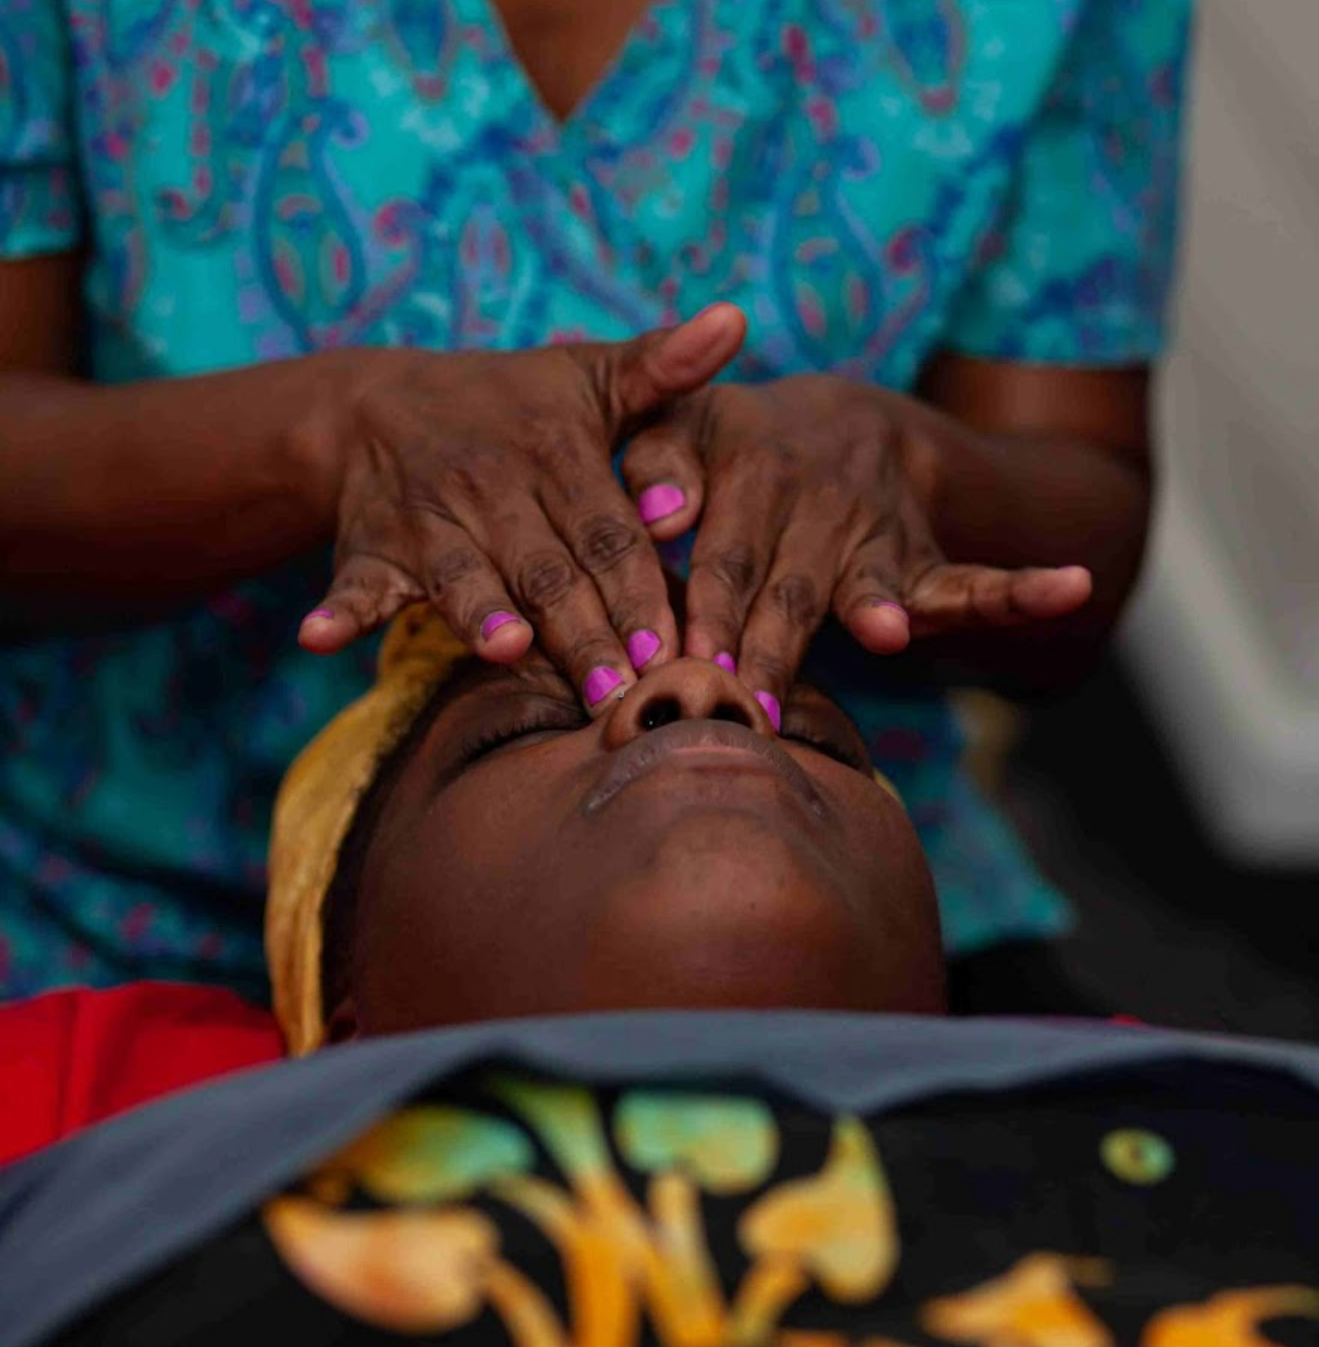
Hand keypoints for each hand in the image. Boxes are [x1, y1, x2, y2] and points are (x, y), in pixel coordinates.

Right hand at [298, 305, 745, 710]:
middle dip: (583, 632)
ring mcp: (427, 521)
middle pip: (546, 571)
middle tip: (619, 694)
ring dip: (478, 614)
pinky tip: (319, 636)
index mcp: (555, 453)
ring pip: (462, 577)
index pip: (608, 531)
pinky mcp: (373, 549)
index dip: (639, 588)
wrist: (379, 402)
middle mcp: (492, 486)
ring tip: (505, 649)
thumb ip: (664, 369)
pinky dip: (339, 609)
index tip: (673, 646)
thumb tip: (737, 320)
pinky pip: (356, 581)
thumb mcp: (587, 377)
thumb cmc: (510, 404)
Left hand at [621, 374, 1091, 718]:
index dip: (708, 608)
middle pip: (791, 586)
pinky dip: (1020, 589)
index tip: (686, 661)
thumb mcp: (687, 427)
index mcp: (751, 465)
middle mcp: (818, 495)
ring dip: (877, 611)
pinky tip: (1069, 588)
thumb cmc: (735, 445)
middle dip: (770, 647)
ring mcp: (876, 531)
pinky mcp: (922, 562)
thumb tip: (656, 512)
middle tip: (750, 701)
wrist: (838, 421)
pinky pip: (974, 579)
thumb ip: (655, 462)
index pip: (725, 552)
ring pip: (867, 590)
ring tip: (884, 632)